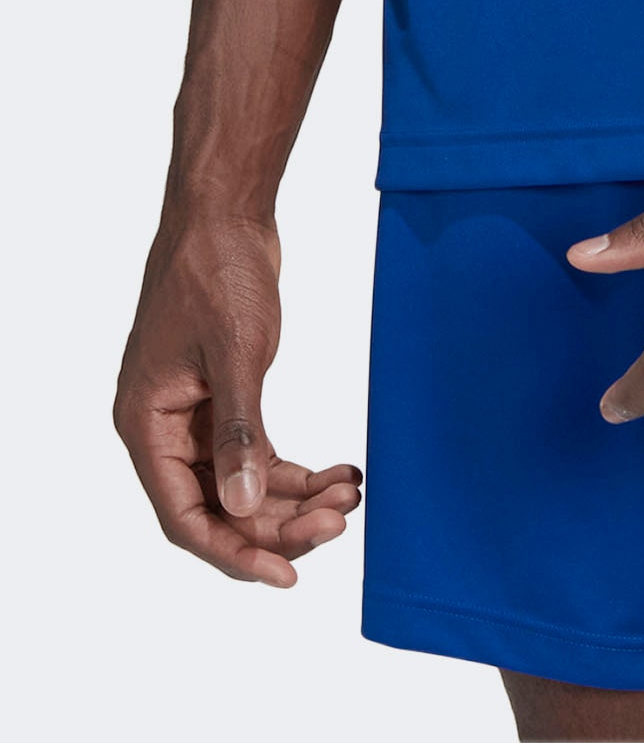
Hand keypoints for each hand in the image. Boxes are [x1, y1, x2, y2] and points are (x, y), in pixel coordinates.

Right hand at [114, 210, 362, 586]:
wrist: (226, 215)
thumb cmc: (216, 272)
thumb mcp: (233, 353)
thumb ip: (239, 432)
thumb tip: (242, 505)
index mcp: (147, 426)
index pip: (185, 517)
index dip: (234, 552)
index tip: (287, 574)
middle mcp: (165, 430)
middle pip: (219, 507)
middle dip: (280, 522)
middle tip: (340, 524)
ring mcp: (195, 416)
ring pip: (244, 483)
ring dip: (296, 497)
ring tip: (351, 496)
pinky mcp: (225, 397)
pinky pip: (259, 451)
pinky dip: (299, 468)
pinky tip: (343, 470)